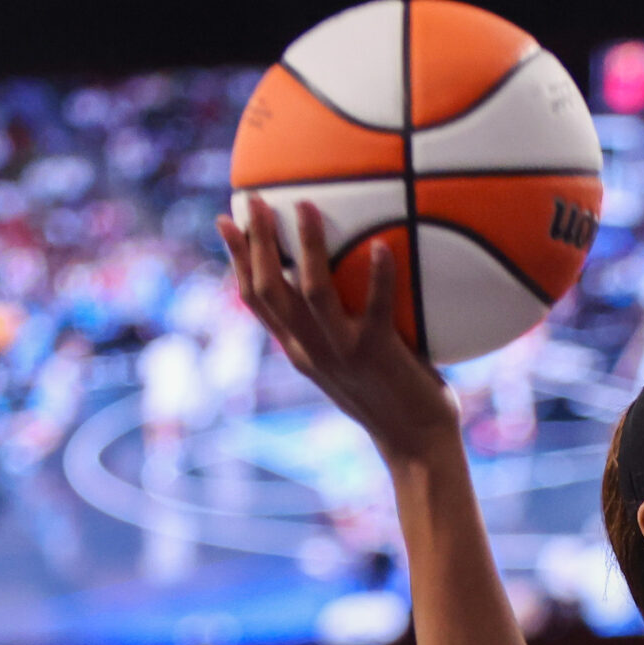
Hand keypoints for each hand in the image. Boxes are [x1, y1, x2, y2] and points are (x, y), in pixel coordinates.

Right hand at [215, 197, 459, 469]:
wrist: (417, 447)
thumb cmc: (395, 400)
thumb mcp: (353, 364)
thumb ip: (341, 329)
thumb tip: (351, 281)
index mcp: (299, 352)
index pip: (255, 300)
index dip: (237, 259)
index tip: (226, 221)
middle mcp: (311, 351)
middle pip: (269, 289)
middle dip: (256, 241)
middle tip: (253, 198)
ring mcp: (343, 352)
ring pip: (311, 292)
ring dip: (306, 246)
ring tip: (306, 205)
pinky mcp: (379, 354)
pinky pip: (376, 307)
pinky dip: (378, 275)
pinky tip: (382, 245)